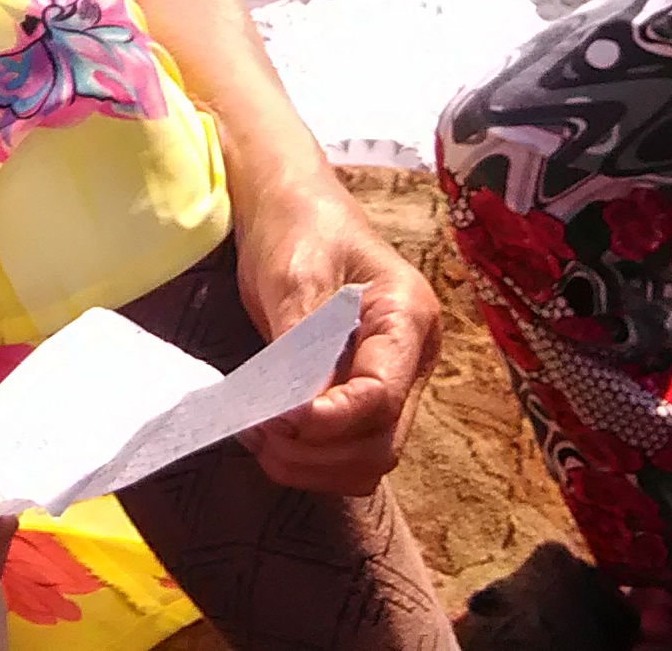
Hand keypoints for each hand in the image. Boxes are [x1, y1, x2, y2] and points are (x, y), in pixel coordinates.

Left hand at [231, 190, 440, 494]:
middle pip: (382, 442)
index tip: (278, 419)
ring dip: (314, 465)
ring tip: (260, 439)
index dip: (331, 420)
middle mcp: (411, 357)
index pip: (382, 395)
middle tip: (260, 433)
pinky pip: (348, 449)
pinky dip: (311, 459)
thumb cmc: (297, 226)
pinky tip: (270, 437)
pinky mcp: (361, 393)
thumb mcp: (294, 275)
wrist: (291, 205)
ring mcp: (390, 379)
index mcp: (407, 317)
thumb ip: (300, 343)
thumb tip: (296, 412)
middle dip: (319, 453)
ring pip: (368, 458)